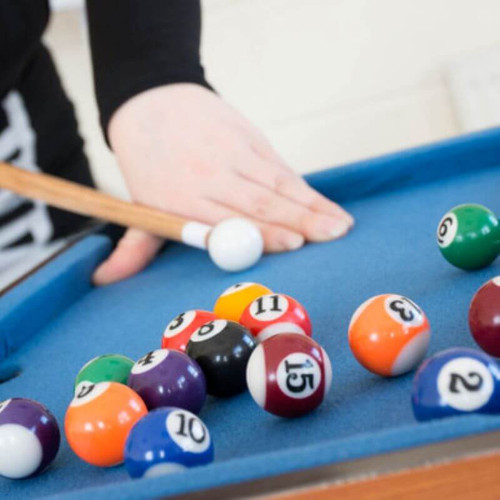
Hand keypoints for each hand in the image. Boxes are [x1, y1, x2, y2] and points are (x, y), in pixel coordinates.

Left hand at [93, 84, 352, 284]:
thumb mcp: (138, 206)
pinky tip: (326, 204)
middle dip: (300, 221)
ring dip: (312, 205)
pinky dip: (306, 188)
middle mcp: (210, 176)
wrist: (154, 101)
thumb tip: (102, 282)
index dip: (261, 233)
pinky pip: (281, 167)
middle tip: (331, 238)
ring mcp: (234, 154)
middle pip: (259, 203)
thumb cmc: (150, 165)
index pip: (226, 221)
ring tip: (340, 225)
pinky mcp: (250, 139)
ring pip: (278, 184)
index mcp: (181, 199)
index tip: (291, 244)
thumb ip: (134, 247)